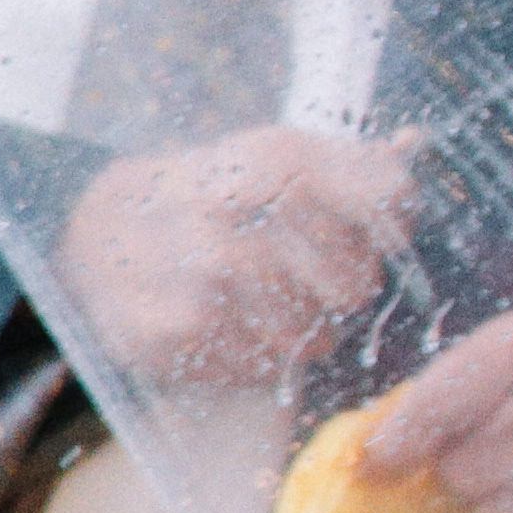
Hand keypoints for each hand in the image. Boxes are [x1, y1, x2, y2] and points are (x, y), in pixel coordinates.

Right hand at [58, 130, 414, 395]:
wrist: (98, 228)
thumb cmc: (214, 194)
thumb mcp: (278, 159)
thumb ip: (355, 163)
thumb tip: (413, 145)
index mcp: (274, 159)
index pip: (387, 202)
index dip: (392, 229)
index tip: (374, 232)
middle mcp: (234, 211)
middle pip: (355, 286)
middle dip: (344, 292)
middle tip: (314, 282)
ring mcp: (199, 274)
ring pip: (308, 338)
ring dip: (301, 333)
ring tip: (267, 305)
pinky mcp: (170, 330)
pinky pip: (257, 367)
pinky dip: (254, 357)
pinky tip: (228, 325)